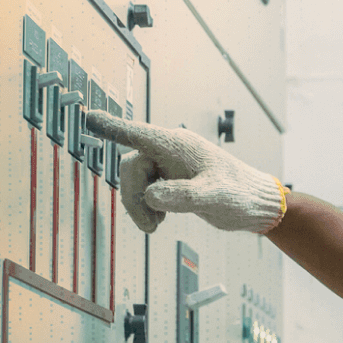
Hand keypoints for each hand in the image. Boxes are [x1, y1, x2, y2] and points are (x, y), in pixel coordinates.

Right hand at [83, 110, 285, 234]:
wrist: (254, 204)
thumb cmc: (239, 194)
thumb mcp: (214, 197)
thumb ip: (184, 196)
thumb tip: (152, 196)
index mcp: (177, 146)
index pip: (136, 134)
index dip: (110, 127)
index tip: (87, 116)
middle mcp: (170, 151)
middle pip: (131, 168)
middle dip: (134, 198)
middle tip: (152, 226)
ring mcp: (169, 165)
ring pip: (135, 181)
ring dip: (140, 206)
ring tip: (157, 225)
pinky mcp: (171, 179)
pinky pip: (144, 189)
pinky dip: (146, 207)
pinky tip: (161, 219)